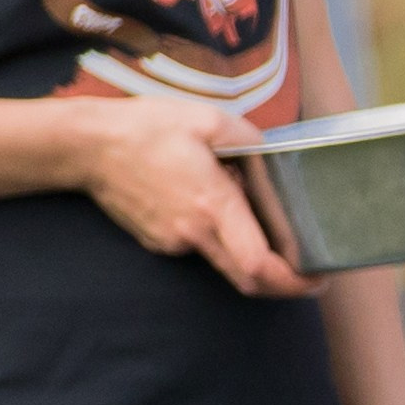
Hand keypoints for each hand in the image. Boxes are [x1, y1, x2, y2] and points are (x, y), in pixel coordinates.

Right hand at [63, 87, 318, 300]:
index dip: (293, 282)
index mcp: (212, 205)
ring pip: (225, 265)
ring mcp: (173, 242)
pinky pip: (199, 249)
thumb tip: (272, 157)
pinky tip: (218, 210)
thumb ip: (249, 141)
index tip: (317, 279)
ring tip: (267, 230)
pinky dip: (220, 240)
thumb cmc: (146, 128)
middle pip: (248, 280)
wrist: (87, 146)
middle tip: (309, 274)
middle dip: (283, 285)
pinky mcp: (159, 242)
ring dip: (252, 259)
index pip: (258, 265)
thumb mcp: (208, 119)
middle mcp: (194, 233)